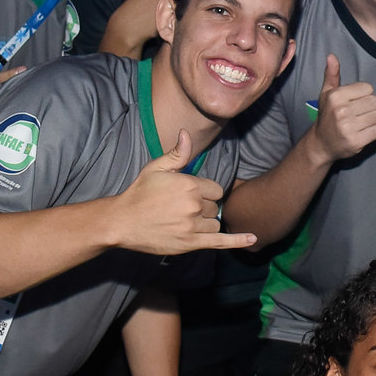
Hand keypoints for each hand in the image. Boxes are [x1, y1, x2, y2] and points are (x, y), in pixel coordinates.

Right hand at [108, 130, 257, 255]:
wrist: (122, 222)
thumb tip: (186, 133)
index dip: (205, 192)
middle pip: (215, 207)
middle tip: (180, 209)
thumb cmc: (139, 193)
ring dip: (205, 223)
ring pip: (214, 223)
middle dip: (203, 207)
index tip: (189, 195)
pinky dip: (238, 241)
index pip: (215, 189)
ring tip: (184, 222)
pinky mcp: (190, 243)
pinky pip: (220, 242)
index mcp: (189, 185)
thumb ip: (176, 154)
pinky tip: (252, 239)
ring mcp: (192, 226)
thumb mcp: (156, 168)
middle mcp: (194, 205)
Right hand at [309, 54, 375, 164]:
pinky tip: (365, 132)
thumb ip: (331, 74)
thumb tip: (332, 56)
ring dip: (374, 120)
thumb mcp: (326, 94)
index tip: (356, 102)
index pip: (368, 88)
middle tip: (360, 114)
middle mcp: (341, 111)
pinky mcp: (356, 142)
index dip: (365, 95)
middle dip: (371, 108)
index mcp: (336, 96)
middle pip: (375, 102)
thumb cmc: (327, 115)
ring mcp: (348, 127)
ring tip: (362, 123)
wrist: (321, 144)